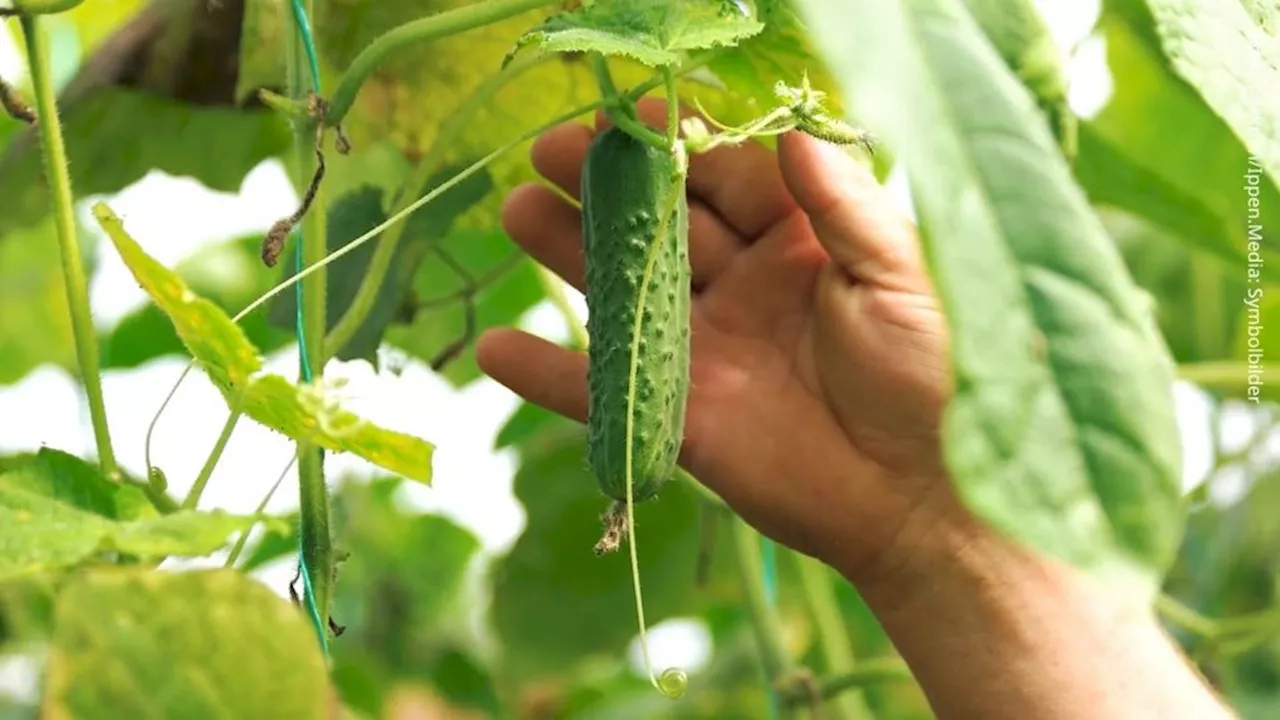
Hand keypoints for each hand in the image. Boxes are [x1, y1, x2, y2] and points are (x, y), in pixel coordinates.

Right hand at [478, 99, 959, 584]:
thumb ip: (842, 207)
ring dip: (567, 254)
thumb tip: (793, 133)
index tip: (632, 114)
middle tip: (549, 151)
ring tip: (517, 212)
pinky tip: (494, 348)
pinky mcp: (679, 415)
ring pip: (623, 292)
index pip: (726, 175)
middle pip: (660, 224)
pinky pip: (603, 390)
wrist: (924, 499)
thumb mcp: (902, 278)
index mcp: (799, 241)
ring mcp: (706, 349)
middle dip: (604, 186)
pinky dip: (546, 374)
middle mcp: (744, 285)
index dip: (679, 143)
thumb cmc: (935, 377)